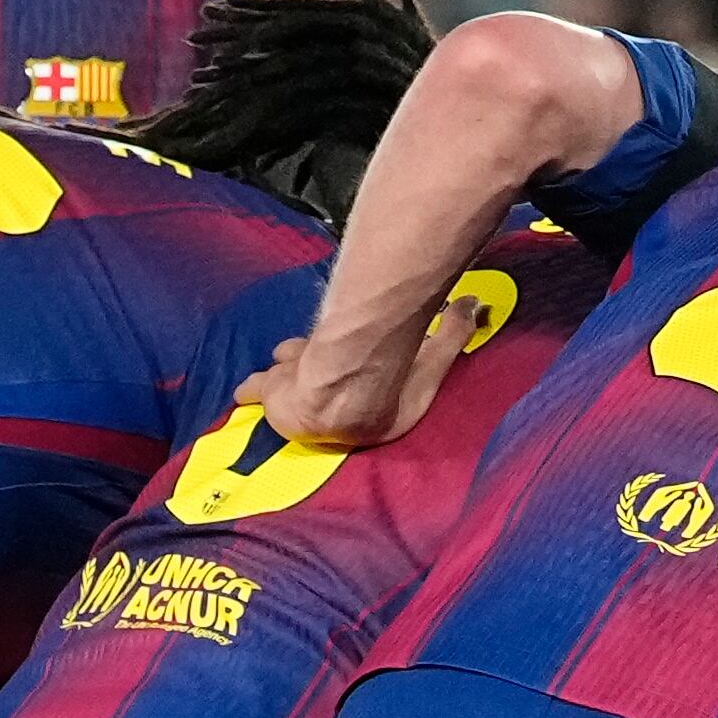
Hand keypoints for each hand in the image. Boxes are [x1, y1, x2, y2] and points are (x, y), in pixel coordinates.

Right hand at [231, 294, 477, 448]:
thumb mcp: (432, 358)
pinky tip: (242, 393)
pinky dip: (253, 389)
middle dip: (318, 366)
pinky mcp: (274, 397)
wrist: (343, 395)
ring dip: (288, 369)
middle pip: (327, 383)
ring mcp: (302, 402)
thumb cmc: (388, 387)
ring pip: (292, 378)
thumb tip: (475, 305)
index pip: (365, 391)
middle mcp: (334, 411)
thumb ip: (454, 332)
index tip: (360, 367)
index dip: (364, 376)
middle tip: (314, 355)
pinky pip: (259, 388)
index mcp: (370, 412)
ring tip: (280, 365)